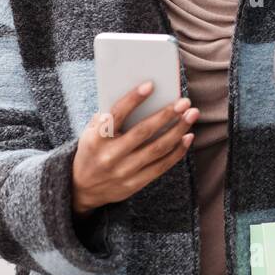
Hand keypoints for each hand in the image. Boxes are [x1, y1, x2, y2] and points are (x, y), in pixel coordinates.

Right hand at [71, 81, 199, 215]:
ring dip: (178, 130)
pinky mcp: (135, 184)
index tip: (151, 84)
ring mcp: (123, 172)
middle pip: (143, 132)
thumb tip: (139, 93)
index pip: (116, 115)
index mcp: (96, 139)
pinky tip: (187, 136)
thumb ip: (109, 115)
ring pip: (157, 149)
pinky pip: (161, 166)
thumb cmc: (92, 149)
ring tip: (191, 115)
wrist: (82, 189)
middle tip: (184, 101)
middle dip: (166, 114)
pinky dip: (177, 151)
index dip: (133, 99)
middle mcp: (110, 156)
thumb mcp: (90, 132)